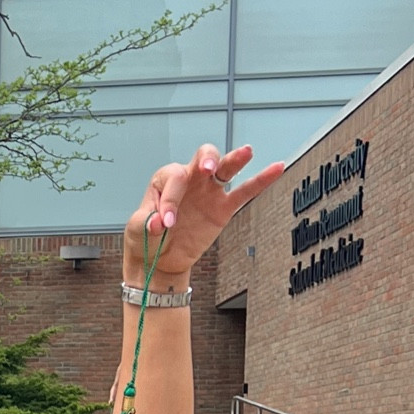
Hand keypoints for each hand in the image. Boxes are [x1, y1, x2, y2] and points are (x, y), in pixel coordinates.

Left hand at [123, 143, 285, 282]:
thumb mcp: (136, 230)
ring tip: (246, 153)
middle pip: (201, 158)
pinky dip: (261, 180)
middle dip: (205, 160)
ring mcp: (208, 191)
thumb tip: (157, 223)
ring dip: (234, 160)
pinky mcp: (223, 208)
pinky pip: (245, 192)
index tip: (165, 223)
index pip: (173, 179)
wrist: (159, 260)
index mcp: (165, 180)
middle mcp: (189, 179)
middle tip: (206, 169)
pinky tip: (277, 168)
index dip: (170, 200)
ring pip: (224, 168)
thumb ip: (145, 223)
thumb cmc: (146, 238)